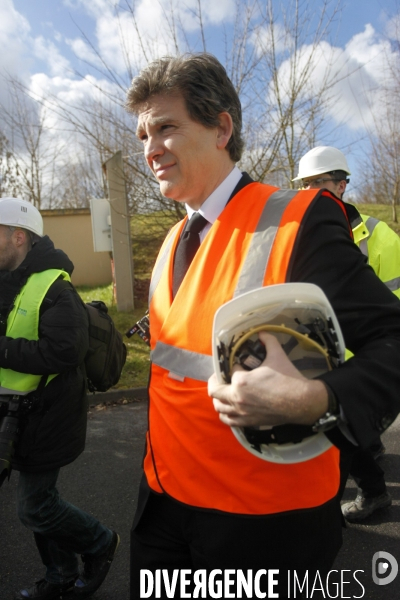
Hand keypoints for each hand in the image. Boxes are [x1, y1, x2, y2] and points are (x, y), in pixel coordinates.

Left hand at [208, 331, 327, 427]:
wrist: (303, 402)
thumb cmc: (289, 379)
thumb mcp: (277, 355)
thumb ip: (268, 341)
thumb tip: (262, 332)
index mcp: (241, 381)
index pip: (230, 371)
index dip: (236, 366)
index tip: (242, 364)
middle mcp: (237, 399)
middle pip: (215, 391)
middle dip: (218, 381)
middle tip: (223, 376)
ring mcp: (242, 413)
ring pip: (219, 407)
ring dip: (219, 398)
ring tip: (224, 391)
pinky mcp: (248, 422)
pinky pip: (228, 420)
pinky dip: (225, 413)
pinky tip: (230, 408)